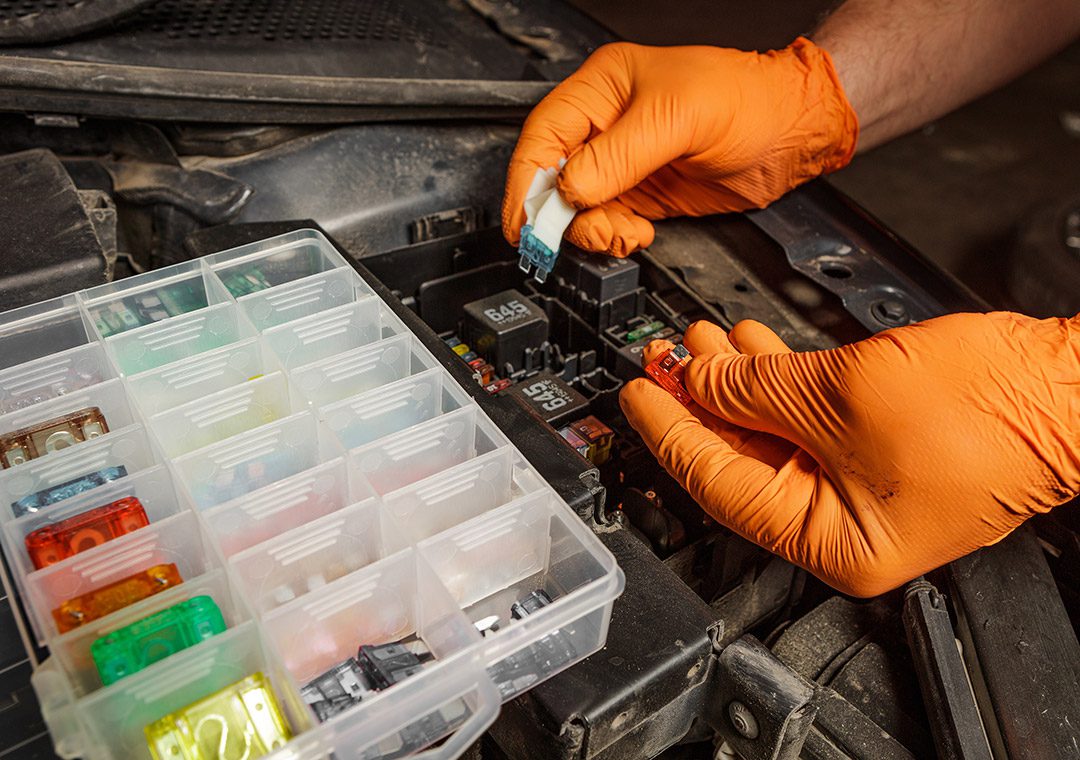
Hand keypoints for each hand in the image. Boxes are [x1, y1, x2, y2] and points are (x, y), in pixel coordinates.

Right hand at [502, 39, 858, 256]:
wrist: (793, 132)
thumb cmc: (746, 99)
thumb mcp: (678, 117)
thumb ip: (621, 155)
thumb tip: (572, 188)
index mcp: (603, 89)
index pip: (544, 135)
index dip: (528, 179)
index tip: (525, 219)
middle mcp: (606, 127)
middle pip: (555, 178)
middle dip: (560, 213)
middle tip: (575, 234)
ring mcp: (623, 165)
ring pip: (579, 209)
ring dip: (591, 231)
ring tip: (620, 233)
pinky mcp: (642, 196)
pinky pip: (608, 224)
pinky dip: (614, 238)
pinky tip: (636, 233)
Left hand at [620, 314, 1079, 596]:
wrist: (1070, 383)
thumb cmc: (991, 410)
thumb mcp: (842, 395)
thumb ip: (757, 390)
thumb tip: (700, 381)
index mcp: (833, 542)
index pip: (719, 485)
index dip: (668, 432)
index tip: (635, 394)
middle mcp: (842, 525)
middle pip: (739, 458)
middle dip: (697, 400)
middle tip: (660, 359)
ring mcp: (860, 485)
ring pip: (769, 431)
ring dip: (731, 381)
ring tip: (697, 341)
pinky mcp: (876, 446)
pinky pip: (805, 417)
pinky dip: (774, 380)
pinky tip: (747, 348)